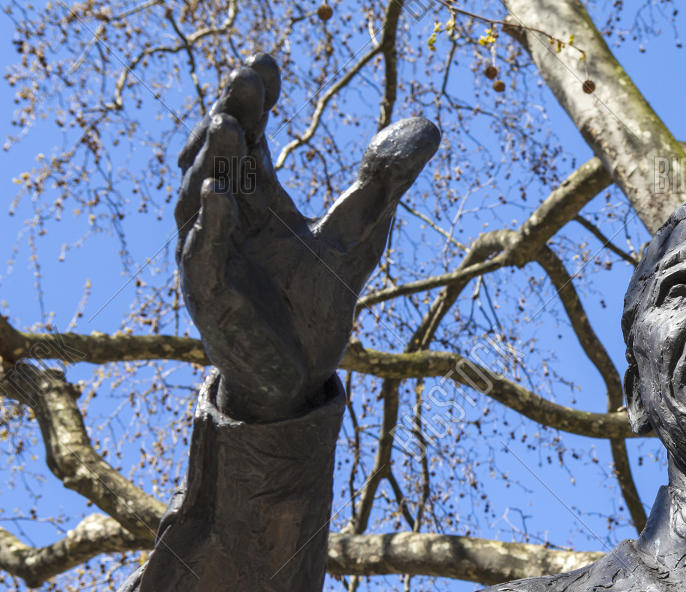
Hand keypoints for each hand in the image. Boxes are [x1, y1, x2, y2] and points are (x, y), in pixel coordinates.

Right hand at [176, 54, 439, 421]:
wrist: (298, 374)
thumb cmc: (318, 304)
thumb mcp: (360, 236)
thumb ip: (386, 183)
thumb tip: (428, 127)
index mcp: (256, 198)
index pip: (250, 135)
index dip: (254, 99)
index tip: (269, 64)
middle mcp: (225, 216)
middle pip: (219, 154)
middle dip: (229, 115)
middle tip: (245, 79)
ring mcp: (209, 252)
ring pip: (197, 194)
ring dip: (212, 159)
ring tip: (230, 124)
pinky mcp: (207, 291)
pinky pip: (200, 251)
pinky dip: (208, 223)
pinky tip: (220, 194)